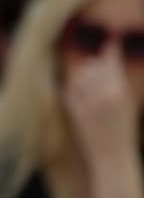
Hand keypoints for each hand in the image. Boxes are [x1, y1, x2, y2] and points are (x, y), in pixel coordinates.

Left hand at [63, 50, 140, 172]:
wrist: (112, 156)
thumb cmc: (124, 130)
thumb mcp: (127, 103)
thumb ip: (119, 81)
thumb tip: (111, 58)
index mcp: (119, 92)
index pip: (111, 63)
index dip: (110, 50)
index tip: (111, 41)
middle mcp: (101, 95)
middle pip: (92, 67)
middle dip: (96, 66)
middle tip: (99, 69)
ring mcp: (86, 103)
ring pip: (78, 76)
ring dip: (84, 76)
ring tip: (91, 84)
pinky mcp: (74, 110)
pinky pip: (69, 89)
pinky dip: (74, 88)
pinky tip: (81, 94)